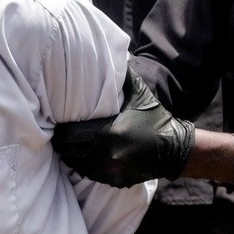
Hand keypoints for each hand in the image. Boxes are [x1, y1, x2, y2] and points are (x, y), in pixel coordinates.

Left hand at [51, 64, 194, 186]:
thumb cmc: (155, 119)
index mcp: (108, 132)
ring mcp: (111, 170)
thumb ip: (124, 76)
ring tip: (71, 147)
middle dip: (63, 144)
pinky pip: (91, 175)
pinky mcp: (115, 180)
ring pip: (78, 166)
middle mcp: (107, 154)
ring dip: (73, 157)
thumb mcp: (140, 94)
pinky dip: (86, 168)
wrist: (175, 149)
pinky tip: (86, 159)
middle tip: (61, 136)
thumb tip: (116, 52)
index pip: (69, 135)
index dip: (60, 131)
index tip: (58, 125)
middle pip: (69, 152)